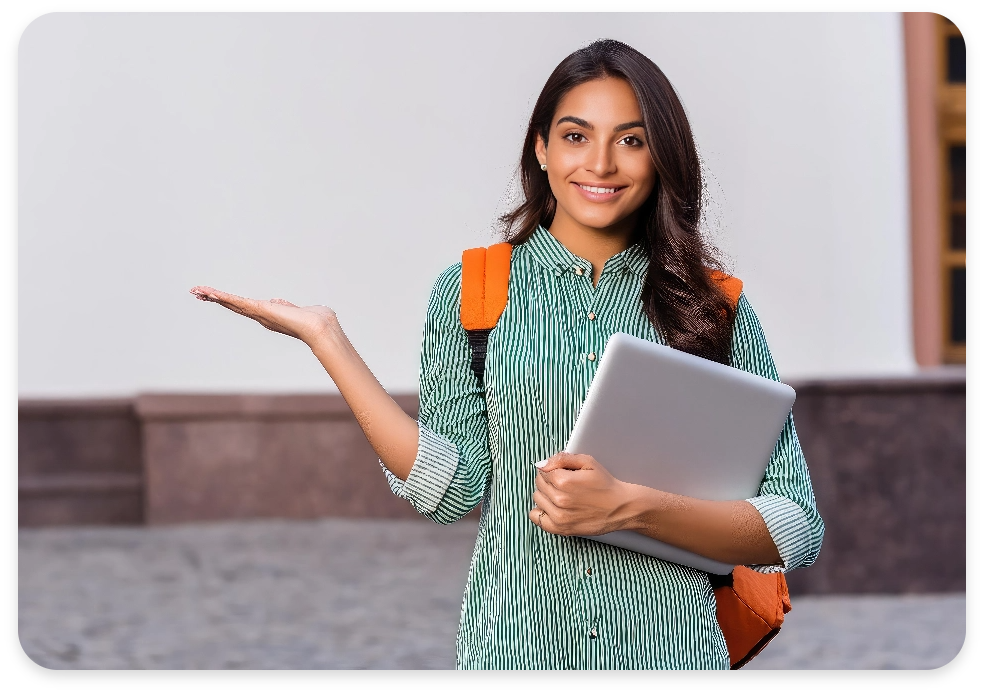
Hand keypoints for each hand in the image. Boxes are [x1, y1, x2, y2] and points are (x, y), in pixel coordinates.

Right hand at [190, 285, 337, 345]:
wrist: (318, 327)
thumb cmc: (314, 320)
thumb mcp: (295, 310)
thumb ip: (285, 306)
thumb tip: (278, 302)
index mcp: (267, 315)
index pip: (242, 305)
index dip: (227, 301)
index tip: (214, 296)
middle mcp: (260, 316)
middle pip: (232, 304)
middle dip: (214, 298)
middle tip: (197, 293)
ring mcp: (258, 313)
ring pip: (231, 303)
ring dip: (213, 296)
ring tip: (196, 291)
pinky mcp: (259, 309)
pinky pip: (237, 301)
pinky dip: (222, 296)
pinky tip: (209, 293)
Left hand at [528, 452, 635, 536]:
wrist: (620, 507)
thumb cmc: (605, 485)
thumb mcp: (588, 462)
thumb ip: (562, 459)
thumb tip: (542, 463)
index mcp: (563, 481)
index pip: (542, 471)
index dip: (552, 470)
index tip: (562, 473)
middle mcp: (559, 499)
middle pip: (539, 484)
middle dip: (548, 481)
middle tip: (564, 484)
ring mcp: (559, 515)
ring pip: (537, 499)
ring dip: (545, 495)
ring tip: (561, 495)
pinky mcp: (561, 528)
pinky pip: (537, 518)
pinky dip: (540, 512)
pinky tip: (552, 508)